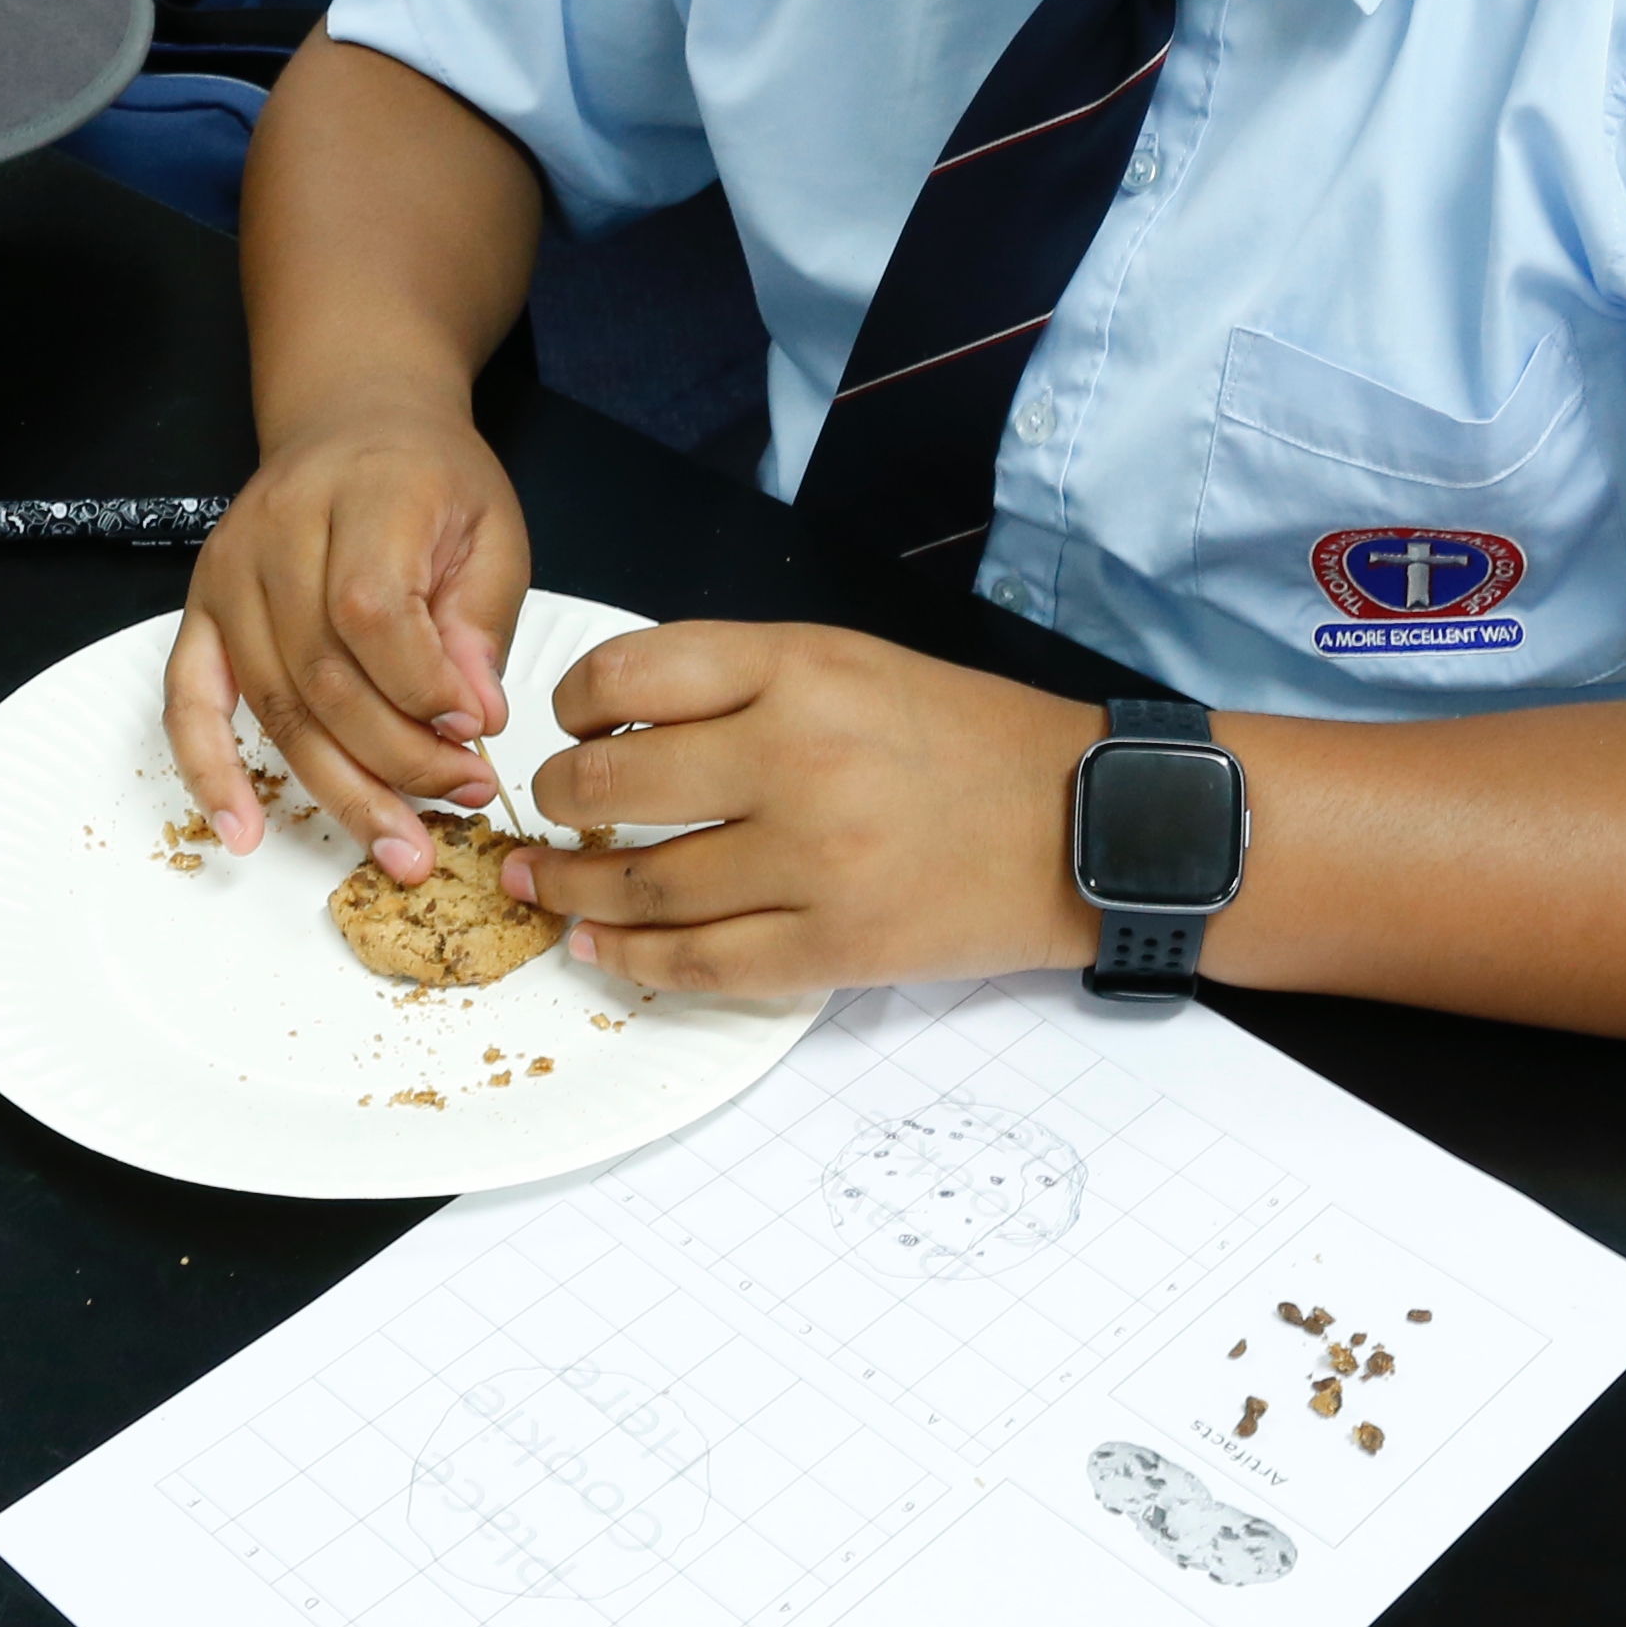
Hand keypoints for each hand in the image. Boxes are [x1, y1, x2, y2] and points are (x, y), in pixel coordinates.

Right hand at [162, 395, 532, 877]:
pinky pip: (188, 702)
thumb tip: (473, 715)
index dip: (422, 688)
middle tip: (463, 796)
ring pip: (275, 706)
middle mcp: (279, 532)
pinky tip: (242, 833)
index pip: (372, 611)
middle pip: (323, 674)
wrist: (354, 420)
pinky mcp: (199, 611)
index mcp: (363, 494)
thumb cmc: (430, 479)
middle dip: (399, 758)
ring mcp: (228, 574)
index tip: (478, 731)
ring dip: (340, 788)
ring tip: (403, 844)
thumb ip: (483, 619)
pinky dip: (210, 773)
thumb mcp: (491, 529)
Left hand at [503, 623, 1094, 996]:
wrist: (1084, 826)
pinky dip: (632, 959)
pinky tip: (601, 948)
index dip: (575, 703)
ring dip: (569, 890)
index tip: (573, 723)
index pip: (630, 675)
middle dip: (556, 801)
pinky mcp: (831, 947)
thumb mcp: (856, 663)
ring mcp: (812, 863)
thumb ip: (744, 682)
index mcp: (801, 670)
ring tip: (541, 886)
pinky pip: (698, 964)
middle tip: (546, 810)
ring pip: (640, 887)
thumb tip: (622, 727)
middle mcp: (797, 759)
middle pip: (613, 786)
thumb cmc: (971, 739)